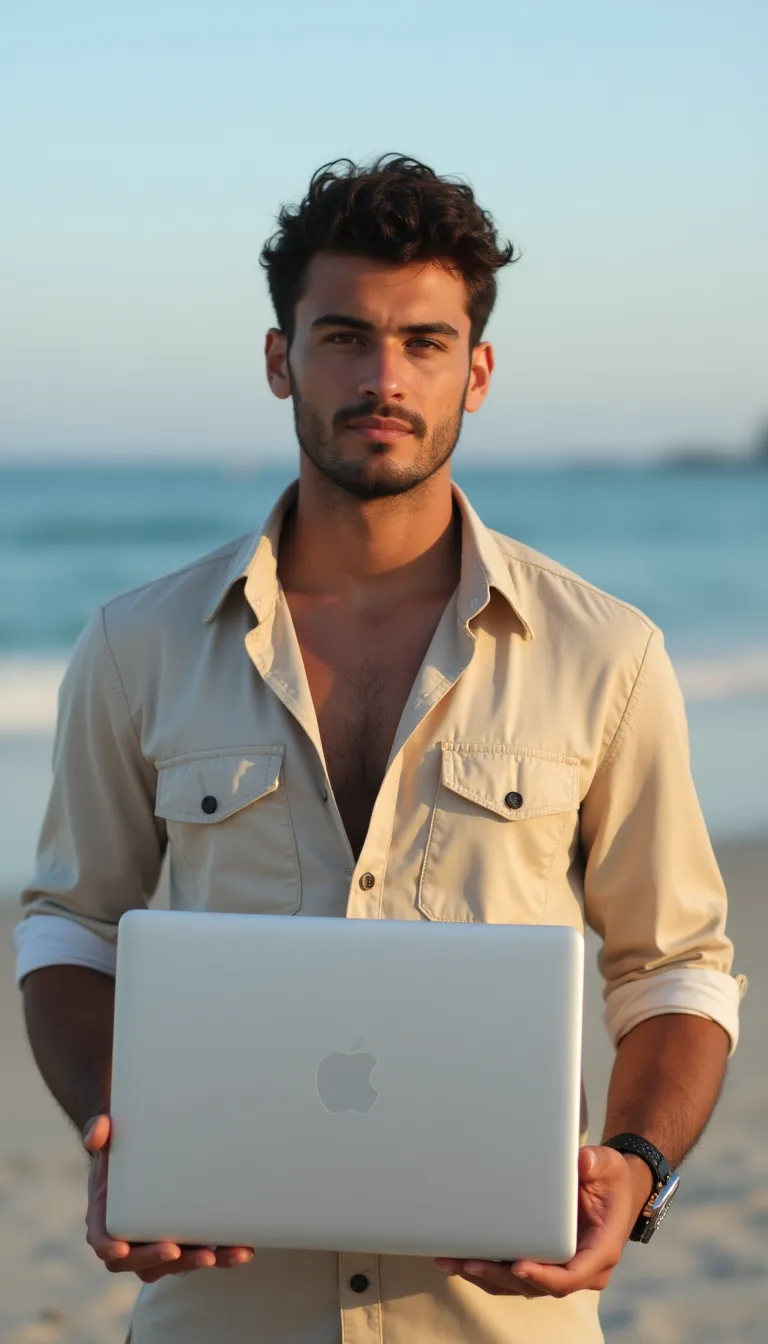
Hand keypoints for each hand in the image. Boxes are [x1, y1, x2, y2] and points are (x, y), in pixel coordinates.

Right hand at [83, 1114, 254, 1283]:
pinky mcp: (186, 1240)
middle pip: (139, 1262)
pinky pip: (199, 1254)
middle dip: (157, 1260)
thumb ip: (101, 1130)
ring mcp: (159, 1242)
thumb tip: (94, 1135)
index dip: (109, 1249)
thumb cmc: (125, 1146)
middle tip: (176, 1250)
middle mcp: (132, 1238)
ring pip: (172, 1266)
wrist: (147, 1150)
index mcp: (109, 1216)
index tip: (121, 1250)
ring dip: (193, 1263)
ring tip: (217, 1255)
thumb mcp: (110, 1135)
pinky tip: (241, 1249)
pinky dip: (220, 1255)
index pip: (102, 1241)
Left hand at [434, 1144, 645, 1297]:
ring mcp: (562, 1270)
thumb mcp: (609, 1165)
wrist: (614, 1190)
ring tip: (452, 1262)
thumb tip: (581, 1162)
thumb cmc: (610, 1179)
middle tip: (468, 1263)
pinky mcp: (546, 1263)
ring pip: (521, 1285)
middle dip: (501, 1276)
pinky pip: (516, 1275)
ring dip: (487, 1277)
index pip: (571, 1275)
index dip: (544, 1276)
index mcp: (600, 1250)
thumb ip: (596, 1163)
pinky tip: (461, 1259)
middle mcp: (581, 1268)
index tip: (519, 1267)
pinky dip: (489, 1270)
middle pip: (538, 1286)